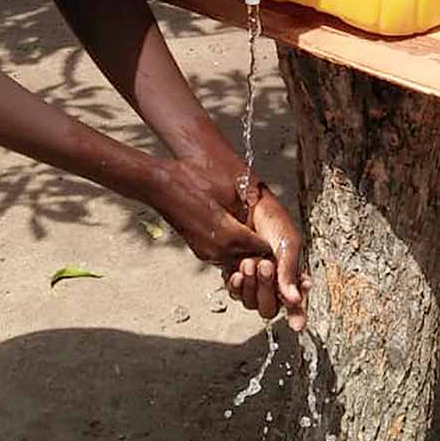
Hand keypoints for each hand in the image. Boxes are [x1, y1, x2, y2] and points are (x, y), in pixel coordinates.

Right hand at [151, 157, 276, 270]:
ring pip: (237, 259)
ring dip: (246, 251)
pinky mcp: (198, 249)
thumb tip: (265, 218)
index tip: (281, 241)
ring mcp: (206, 253)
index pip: (263, 251)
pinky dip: (232, 248)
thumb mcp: (227, 190)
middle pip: (251, 260)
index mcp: (229, 237)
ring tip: (255, 236)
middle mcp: (218, 252)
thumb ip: (248, 210)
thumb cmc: (192, 181)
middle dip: (261, 253)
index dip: (273, 246)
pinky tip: (236, 233)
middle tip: (272, 243)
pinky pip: (223, 254)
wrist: (158, 184)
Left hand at [224, 186, 309, 332]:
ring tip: (250, 261)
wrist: (246, 204)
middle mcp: (271, 283)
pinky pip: (235, 293)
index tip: (297, 325)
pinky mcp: (234, 274)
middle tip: (265, 264)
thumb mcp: (288, 244)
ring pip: (251, 303)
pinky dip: (237, 286)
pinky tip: (237, 272)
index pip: (294, 303)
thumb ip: (290, 273)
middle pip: (270, 307)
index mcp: (290, 276)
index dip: (297, 315)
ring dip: (252, 286)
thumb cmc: (272, 221)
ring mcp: (252, 280)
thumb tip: (294, 300)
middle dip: (267, 289)